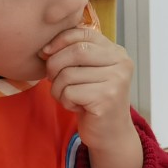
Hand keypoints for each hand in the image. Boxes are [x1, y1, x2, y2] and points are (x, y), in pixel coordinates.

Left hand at [43, 25, 141, 167]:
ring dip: (58, 89)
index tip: (47, 52)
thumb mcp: (89, 71)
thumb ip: (75, 54)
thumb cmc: (94, 100)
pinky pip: (69, 92)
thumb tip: (46, 48)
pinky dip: (65, 101)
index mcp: (117, 52)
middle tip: (53, 79)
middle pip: (75, 51)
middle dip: (55, 65)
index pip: (84, 33)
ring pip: (68, 74)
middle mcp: (121, 63)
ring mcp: (116, 81)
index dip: (60, 40)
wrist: (111, 134)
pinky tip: (76, 107)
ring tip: (68, 97)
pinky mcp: (106, 99)